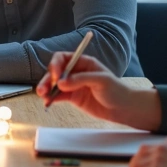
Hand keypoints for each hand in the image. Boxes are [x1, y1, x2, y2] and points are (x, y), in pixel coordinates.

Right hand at [35, 53, 161, 129]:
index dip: (56, 65)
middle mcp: (76, 72)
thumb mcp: (101, 81)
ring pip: (54, 85)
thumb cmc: (116, 90)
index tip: (55, 76)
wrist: (123, 108)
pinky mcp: (72, 97)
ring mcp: (73, 85)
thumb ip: (81, 80)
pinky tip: (47, 103)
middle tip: (43, 89)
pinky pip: (58, 96)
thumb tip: (60, 83)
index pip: (63, 58)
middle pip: (56, 72)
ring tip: (43, 96)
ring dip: (46, 89)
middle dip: (47, 79)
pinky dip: (52, 99)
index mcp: (83, 62)